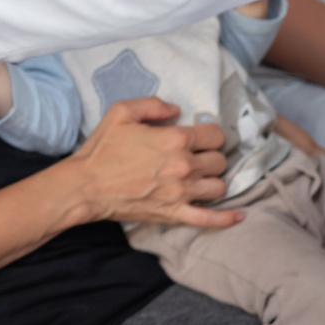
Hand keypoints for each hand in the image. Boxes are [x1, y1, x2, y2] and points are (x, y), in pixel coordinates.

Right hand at [63, 97, 241, 228]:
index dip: (209, 134)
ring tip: (201, 178)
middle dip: (211, 157)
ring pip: (219, 187)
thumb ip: (153, 105)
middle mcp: (184, 166)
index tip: (199, 137)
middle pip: (219, 161)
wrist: (85, 186)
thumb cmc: (101, 149)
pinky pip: (209, 219)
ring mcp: (181, 192)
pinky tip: (240, 215)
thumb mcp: (121, 112)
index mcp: (175, 139)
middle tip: (197, 158)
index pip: (215, 135)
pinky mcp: (174, 213)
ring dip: (213, 181)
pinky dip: (227, 218)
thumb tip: (176, 110)